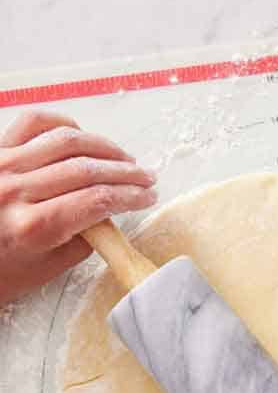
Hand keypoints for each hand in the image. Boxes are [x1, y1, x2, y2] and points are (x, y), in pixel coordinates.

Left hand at [0, 110, 156, 305]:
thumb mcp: (45, 269)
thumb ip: (81, 239)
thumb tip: (109, 214)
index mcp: (31, 227)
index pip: (97, 200)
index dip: (131, 195)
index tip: (148, 197)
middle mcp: (14, 191)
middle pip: (87, 169)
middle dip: (126, 172)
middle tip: (147, 178)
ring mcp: (1, 166)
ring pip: (66, 141)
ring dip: (104, 147)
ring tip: (123, 159)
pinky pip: (32, 124)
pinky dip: (63, 124)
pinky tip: (82, 137)